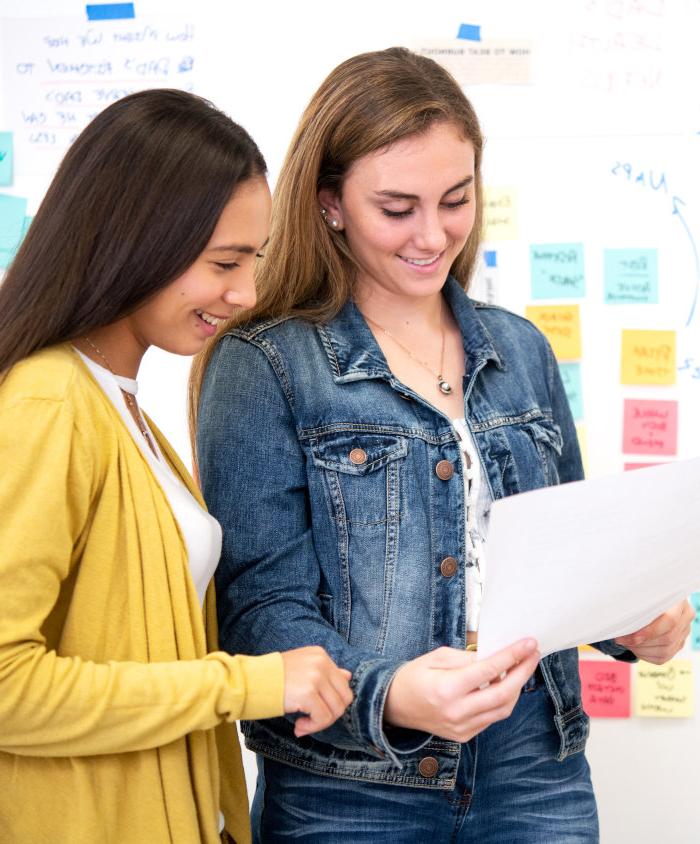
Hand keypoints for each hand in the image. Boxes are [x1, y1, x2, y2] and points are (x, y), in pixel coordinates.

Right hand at [280, 646, 352, 736]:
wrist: (249, 681)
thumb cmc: (272, 678)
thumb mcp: (302, 667)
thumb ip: (326, 672)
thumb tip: (347, 676)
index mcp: (320, 655)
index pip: (343, 684)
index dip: (331, 702)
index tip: (314, 709)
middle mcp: (321, 662)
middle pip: (344, 698)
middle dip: (330, 715)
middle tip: (311, 721)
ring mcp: (316, 677)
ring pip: (336, 710)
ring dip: (319, 724)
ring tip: (302, 725)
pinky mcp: (308, 692)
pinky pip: (323, 718)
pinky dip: (312, 727)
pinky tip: (298, 727)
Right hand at [384, 639, 539, 742]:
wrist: (394, 706)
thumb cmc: (413, 676)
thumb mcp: (436, 657)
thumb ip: (466, 658)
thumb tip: (494, 656)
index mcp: (447, 688)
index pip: (489, 670)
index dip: (512, 656)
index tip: (528, 643)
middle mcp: (457, 712)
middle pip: (503, 693)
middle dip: (523, 672)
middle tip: (533, 654)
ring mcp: (461, 727)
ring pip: (502, 709)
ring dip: (516, 688)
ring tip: (521, 668)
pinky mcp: (464, 735)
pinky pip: (492, 718)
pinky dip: (501, 700)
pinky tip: (502, 685)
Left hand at [614, 600, 694, 663]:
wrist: (649, 598)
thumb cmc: (642, 594)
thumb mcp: (640, 593)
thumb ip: (636, 603)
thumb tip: (622, 618)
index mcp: (678, 601)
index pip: (669, 620)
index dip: (649, 631)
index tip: (629, 636)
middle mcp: (685, 617)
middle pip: (667, 638)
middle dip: (641, 642)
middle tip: (621, 639)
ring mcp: (684, 632)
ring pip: (665, 651)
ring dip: (641, 650)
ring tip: (625, 642)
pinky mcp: (678, 644)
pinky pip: (662, 657)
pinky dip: (645, 655)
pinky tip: (634, 647)